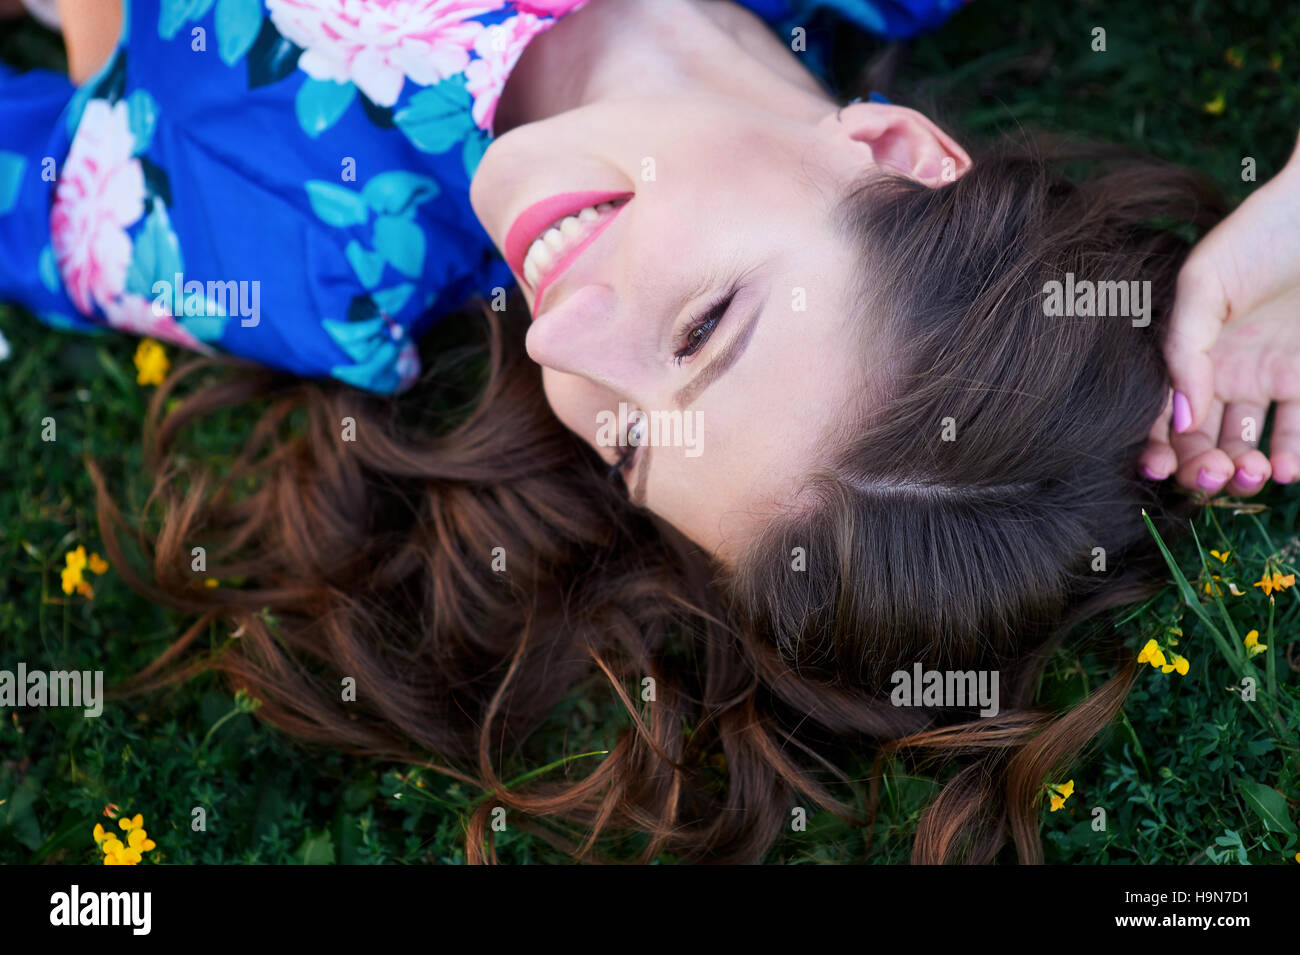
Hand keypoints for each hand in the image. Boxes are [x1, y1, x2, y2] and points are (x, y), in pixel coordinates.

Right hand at [1142, 131, 1299, 495]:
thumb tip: (1180, 418)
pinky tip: (1284, 467)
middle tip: (1213, 474)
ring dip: (1244, 472)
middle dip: (1202, 469)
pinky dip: (1290, 459)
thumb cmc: (1259, 235)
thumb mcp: (1202, 284)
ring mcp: (1269, 380)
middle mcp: (1224, 376)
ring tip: (1251, 473)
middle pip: (1202, 442)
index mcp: (1187, 355)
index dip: (1156, 449)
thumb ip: (1183, 350)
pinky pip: (1298, 432)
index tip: (1159, 467)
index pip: (1161, 416)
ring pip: (1247, 446)